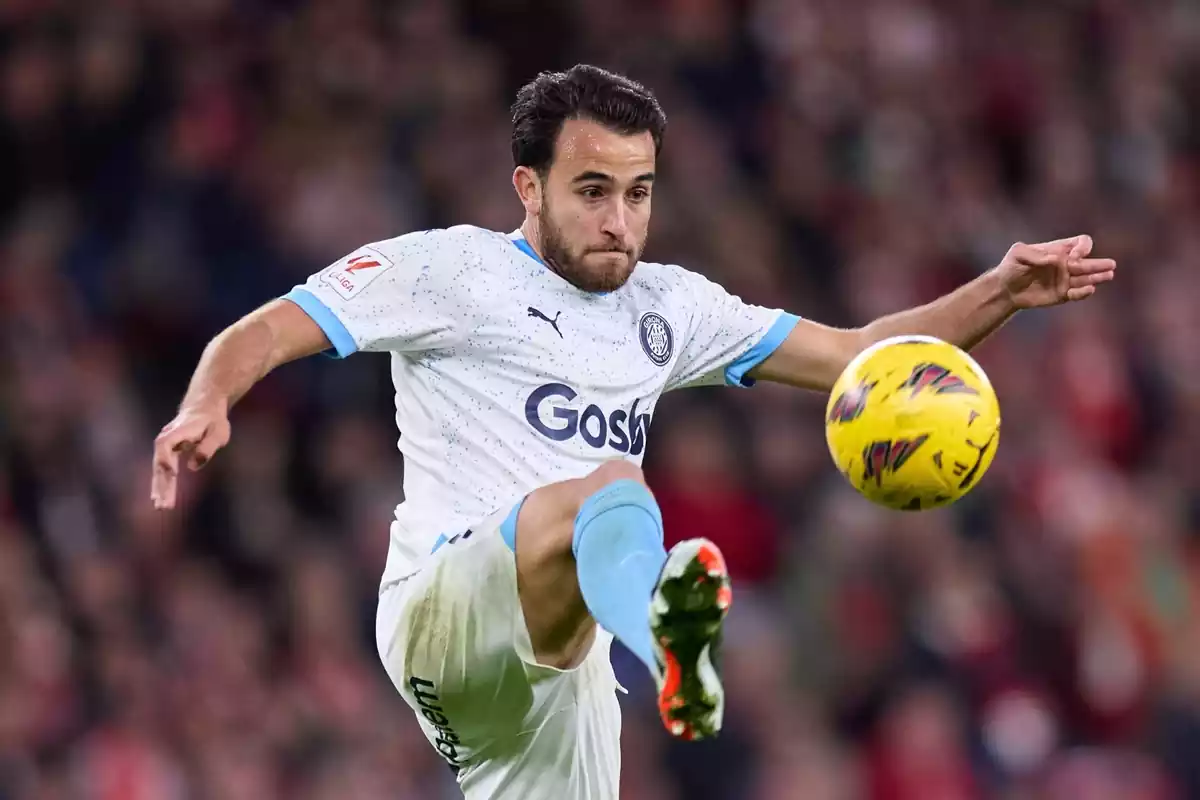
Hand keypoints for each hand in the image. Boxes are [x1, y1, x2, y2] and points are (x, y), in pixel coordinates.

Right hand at [151, 403, 230, 509]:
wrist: (204, 406)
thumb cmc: (213, 419)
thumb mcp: (218, 432)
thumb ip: (207, 448)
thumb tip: (193, 466)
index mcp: (178, 431)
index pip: (165, 445)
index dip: (165, 459)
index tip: (172, 473)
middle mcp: (167, 439)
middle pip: (161, 463)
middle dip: (162, 483)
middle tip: (163, 504)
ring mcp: (166, 446)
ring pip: (161, 468)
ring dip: (160, 486)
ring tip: (160, 505)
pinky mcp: (169, 452)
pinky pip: (164, 469)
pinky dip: (163, 482)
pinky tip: (159, 497)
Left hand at [997, 235, 1115, 309]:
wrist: (1004, 289)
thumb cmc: (1010, 266)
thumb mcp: (1018, 254)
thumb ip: (1035, 254)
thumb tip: (1056, 259)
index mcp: (1059, 250)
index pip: (1081, 243)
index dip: (1082, 248)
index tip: (1072, 257)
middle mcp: (1066, 264)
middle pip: (1088, 262)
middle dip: (1099, 263)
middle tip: (1110, 265)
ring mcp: (1065, 280)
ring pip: (1087, 278)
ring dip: (1097, 277)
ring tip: (1109, 275)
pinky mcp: (1062, 295)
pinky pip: (1077, 294)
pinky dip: (1083, 292)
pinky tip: (1089, 290)